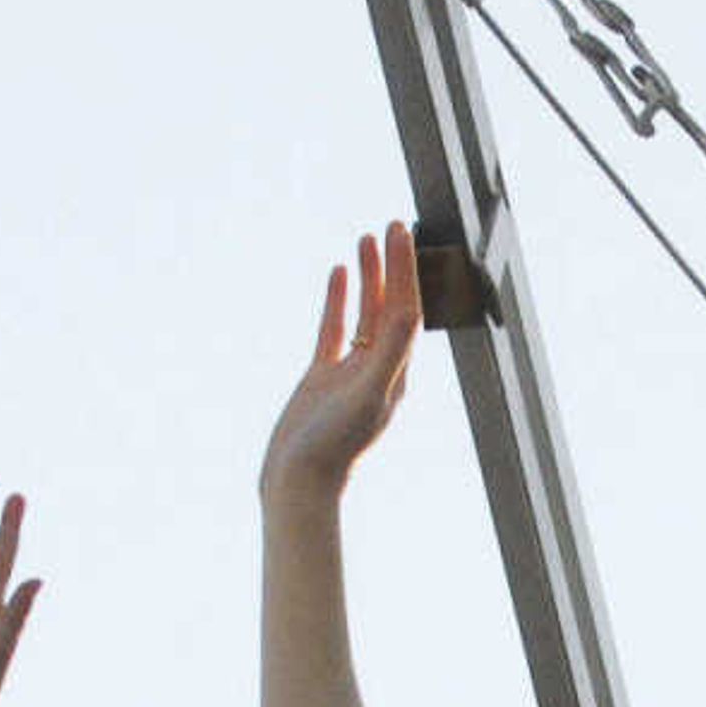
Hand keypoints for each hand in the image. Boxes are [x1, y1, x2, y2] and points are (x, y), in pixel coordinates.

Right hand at [260, 220, 420, 501]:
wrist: (298, 483)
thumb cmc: (334, 446)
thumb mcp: (367, 395)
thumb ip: (389, 354)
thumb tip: (407, 313)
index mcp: (397, 373)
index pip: (406, 310)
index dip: (405, 270)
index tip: (402, 232)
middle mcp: (380, 370)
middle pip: (391, 306)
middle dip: (393, 266)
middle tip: (393, 223)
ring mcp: (350, 372)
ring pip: (364, 313)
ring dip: (369, 277)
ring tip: (366, 238)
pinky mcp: (322, 378)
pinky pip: (334, 329)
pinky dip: (338, 300)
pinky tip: (338, 274)